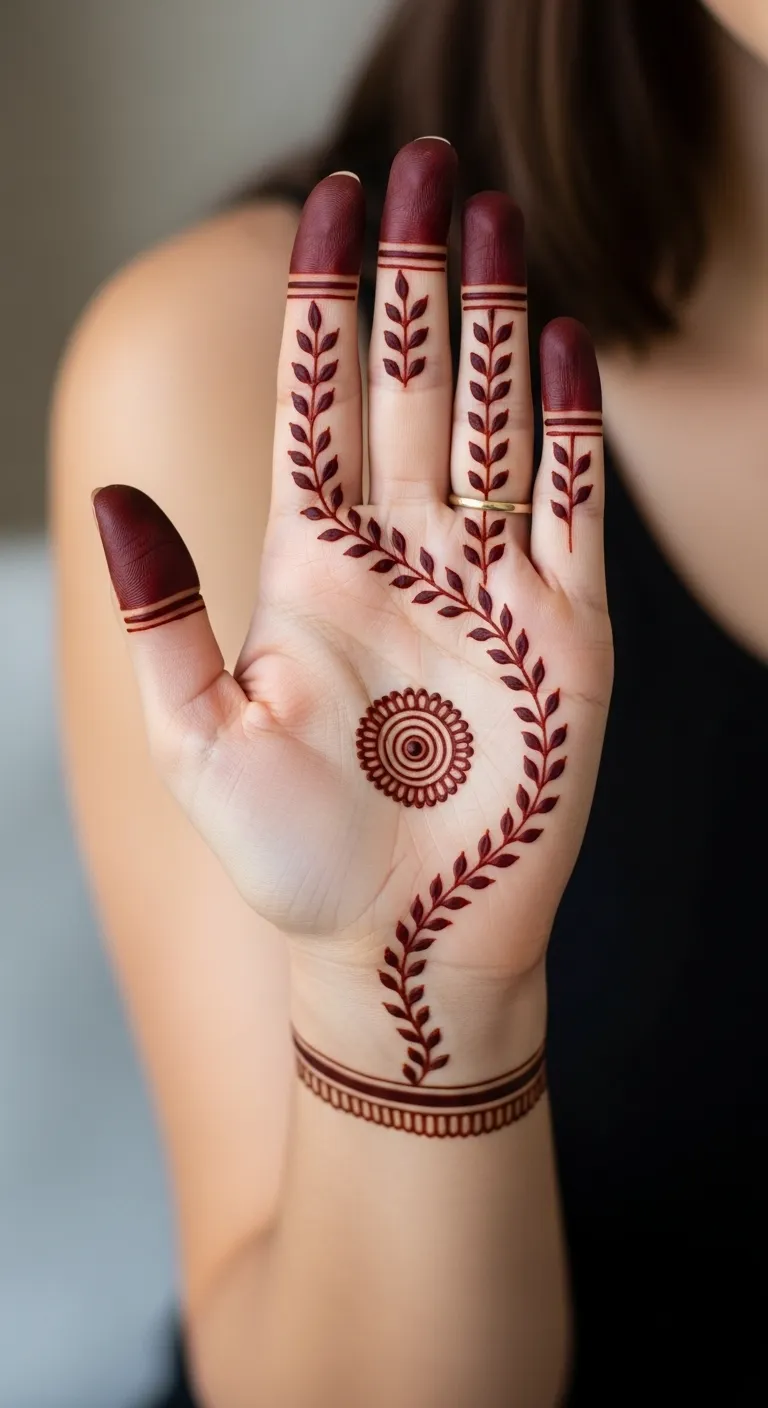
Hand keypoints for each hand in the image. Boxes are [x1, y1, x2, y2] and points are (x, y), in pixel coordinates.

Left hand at [92, 140, 611, 1117]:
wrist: (399, 943)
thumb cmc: (289, 857)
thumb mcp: (200, 741)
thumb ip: (165, 616)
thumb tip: (116, 499)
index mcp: (310, 566)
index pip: (316, 402)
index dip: (322, 302)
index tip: (330, 202)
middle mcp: (400, 556)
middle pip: (409, 386)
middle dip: (417, 277)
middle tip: (430, 167)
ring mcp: (487, 586)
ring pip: (493, 422)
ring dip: (498, 323)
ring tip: (496, 222)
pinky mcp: (562, 632)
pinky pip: (572, 507)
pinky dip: (572, 429)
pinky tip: (566, 351)